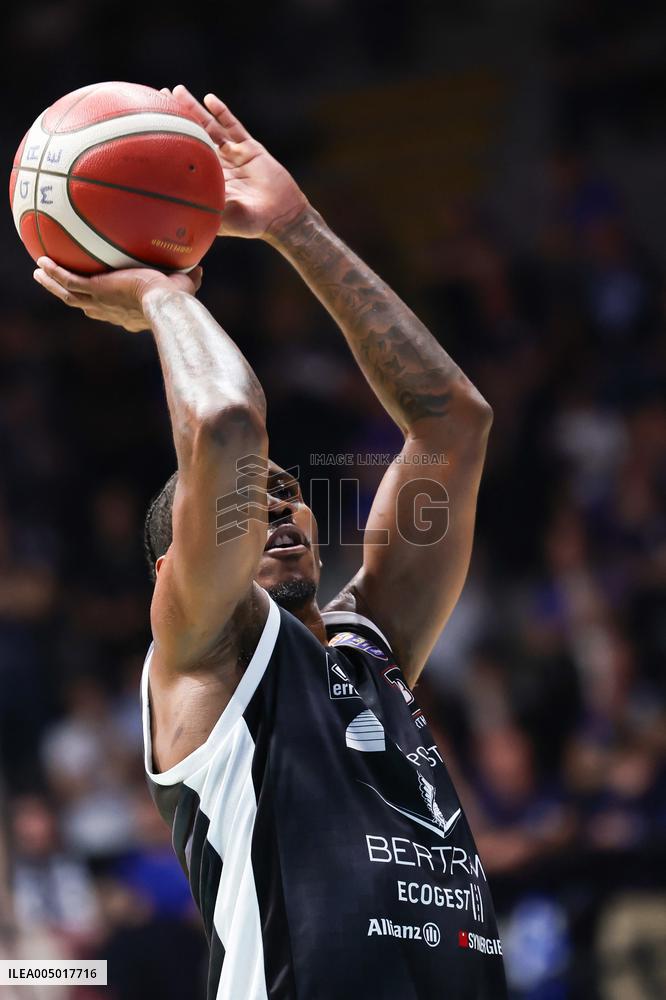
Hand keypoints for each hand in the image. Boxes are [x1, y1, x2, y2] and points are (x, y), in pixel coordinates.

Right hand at [32, 258, 201, 331]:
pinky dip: (54, 272)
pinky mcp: (95, 290)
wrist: (166, 304)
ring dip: (53, 285)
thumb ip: (191, 278)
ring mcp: (101, 302)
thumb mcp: (185, 286)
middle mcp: (111, 312)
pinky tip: (41, 260)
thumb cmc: (179, 300)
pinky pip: (68, 280)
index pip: (111, 312)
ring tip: (39, 274)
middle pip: (83, 305)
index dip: (102, 307)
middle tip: (56, 287)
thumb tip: (201, 269)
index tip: (98, 302)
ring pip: (69, 295)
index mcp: (128, 314)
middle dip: (69, 296)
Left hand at [166, 84, 308, 240]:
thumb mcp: (223, 218)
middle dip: (178, 116)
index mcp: (209, 180)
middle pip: (194, 134)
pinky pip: (234, 127)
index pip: (185, 155)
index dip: (171, 140)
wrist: (282, 216)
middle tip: (158, 97)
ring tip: (177, 91)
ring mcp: (235, 154)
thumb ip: (205, 210)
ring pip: (211, 126)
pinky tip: (210, 100)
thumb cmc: (251, 222)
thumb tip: (180, 211)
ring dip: (195, 109)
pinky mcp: (251, 148)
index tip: (151, 126)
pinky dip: (223, 113)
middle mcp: (219, 165)